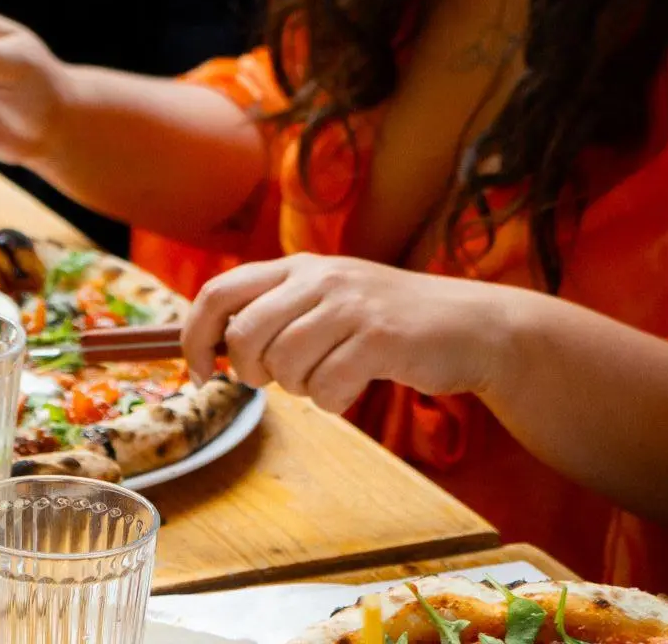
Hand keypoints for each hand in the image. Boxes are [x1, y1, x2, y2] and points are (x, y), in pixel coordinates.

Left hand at [180, 253, 519, 412]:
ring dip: (299, 388)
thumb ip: (276, 312)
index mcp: (298, 266)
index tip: (199, 373)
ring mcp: (351, 305)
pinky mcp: (381, 338)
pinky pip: (326, 387)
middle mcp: (320, 277)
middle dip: (250, 371)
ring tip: (327, 376)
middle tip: (277, 379)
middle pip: (244, 334)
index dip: (194, 337)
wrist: (473, 326)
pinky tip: (354, 386)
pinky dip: (332, 400)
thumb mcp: (328, 299)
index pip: (219, 292)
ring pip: (284, 365)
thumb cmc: (389, 322)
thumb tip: (212, 347)